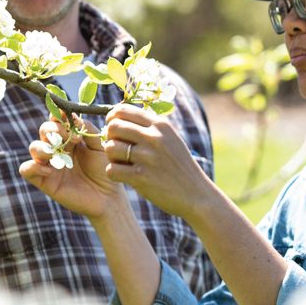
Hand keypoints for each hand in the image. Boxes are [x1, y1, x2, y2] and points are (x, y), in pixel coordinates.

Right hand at [19, 117, 125, 220]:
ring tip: (57, 154)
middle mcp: (58, 149)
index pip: (56, 121)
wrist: (108, 197)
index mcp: (70, 138)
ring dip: (44, 147)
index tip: (66, 116)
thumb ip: (87, 130)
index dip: (58, 115)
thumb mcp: (100, 146)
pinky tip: (50, 170)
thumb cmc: (105, 170)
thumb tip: (72, 117)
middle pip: (44, 130)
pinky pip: (26, 169)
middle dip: (54, 130)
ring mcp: (50, 165)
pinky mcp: (44, 181)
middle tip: (70, 138)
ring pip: (34, 147)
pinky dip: (33, 166)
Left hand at [102, 103, 211, 220]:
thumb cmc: (179, 166)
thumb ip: (149, 128)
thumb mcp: (170, 139)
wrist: (196, 194)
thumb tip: (118, 117)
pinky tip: (124, 177)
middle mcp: (154, 138)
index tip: (114, 129)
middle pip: (113, 127)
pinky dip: (114, 174)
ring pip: (110, 148)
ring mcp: (147, 157)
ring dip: (111, 157)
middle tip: (117, 148)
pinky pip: (112, 170)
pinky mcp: (141, 177)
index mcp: (160, 125)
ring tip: (121, 163)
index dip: (112, 119)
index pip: (123, 110)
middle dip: (110, 137)